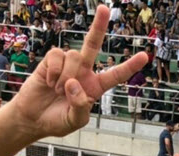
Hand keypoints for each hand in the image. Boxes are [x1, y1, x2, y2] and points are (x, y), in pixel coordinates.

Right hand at [10, 6, 147, 138]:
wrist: (33, 118)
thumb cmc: (57, 120)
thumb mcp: (75, 121)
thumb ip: (80, 106)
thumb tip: (74, 84)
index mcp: (95, 87)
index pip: (115, 75)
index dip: (129, 66)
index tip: (145, 57)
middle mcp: (83, 72)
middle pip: (93, 45)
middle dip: (99, 26)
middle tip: (104, 8)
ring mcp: (67, 65)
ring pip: (73, 56)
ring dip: (65, 76)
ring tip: (58, 91)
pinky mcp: (50, 60)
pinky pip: (56, 56)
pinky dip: (53, 71)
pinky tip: (49, 83)